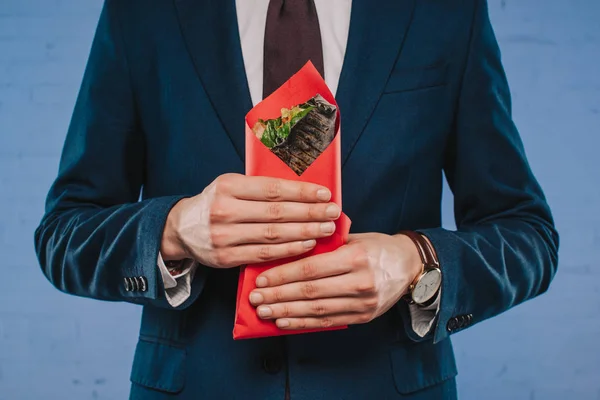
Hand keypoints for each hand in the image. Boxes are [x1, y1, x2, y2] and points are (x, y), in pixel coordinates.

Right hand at [160, 173, 340, 267]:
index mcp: (228, 186)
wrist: (180, 229)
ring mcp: (224, 236)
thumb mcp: (231, 186)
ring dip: (304, 232)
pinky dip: (289, 250)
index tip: (325, 194)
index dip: (302, 192)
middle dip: (310, 213)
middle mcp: (224, 210)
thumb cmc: (216, 203)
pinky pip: (264, 254)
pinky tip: (307, 244)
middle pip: (276, 213)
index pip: (273, 189)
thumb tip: (305, 191)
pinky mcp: (226, 258)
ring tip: (326, 228)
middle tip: (333, 212)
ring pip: (273, 235)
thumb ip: (261, 188)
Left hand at [248, 233, 422, 328]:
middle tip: (255, 299)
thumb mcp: (353, 237)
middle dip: (278, 296)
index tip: (261, 280)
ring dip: (286, 311)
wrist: (409, 265)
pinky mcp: (364, 316)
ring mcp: (363, 303)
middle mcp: (360, 281)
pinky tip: (285, 321)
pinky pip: (328, 322)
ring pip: (317, 310)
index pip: (310, 268)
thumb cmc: (376, 247)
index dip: (283, 276)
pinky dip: (304, 323)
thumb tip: (285, 250)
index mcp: (355, 257)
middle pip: (310, 291)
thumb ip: (324, 244)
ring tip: (264, 312)